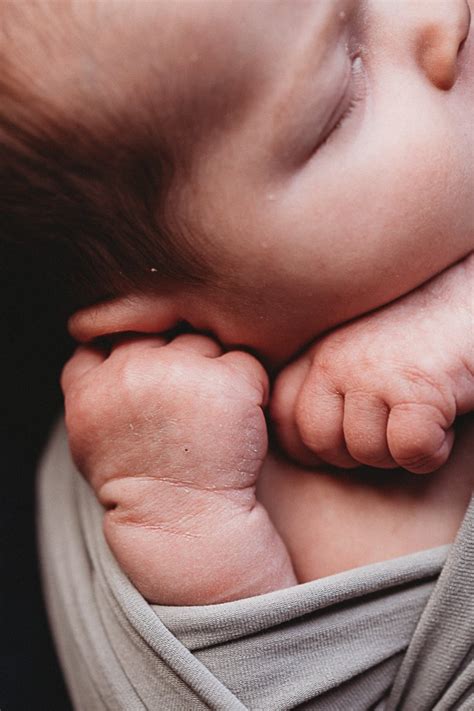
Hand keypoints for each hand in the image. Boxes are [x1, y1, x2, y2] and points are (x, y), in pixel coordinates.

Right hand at [61, 333, 294, 602]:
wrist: (185, 524)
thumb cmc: (141, 481)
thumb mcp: (90, 437)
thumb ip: (92, 386)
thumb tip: (96, 341)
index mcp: (92, 386)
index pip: (104, 334)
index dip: (128, 349)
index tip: (145, 377)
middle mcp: (132, 371)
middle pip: (159, 332)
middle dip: (173, 358)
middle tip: (185, 405)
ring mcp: (181, 373)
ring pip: (202, 342)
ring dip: (212, 369)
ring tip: (210, 416)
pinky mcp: (228, 382)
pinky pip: (243, 360)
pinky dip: (247, 386)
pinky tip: (237, 420)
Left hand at [271, 256, 473, 473]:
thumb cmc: (422, 325)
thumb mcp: (359, 343)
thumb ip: (328, 377)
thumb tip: (307, 436)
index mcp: (318, 348)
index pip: (282, 414)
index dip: (310, 444)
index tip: (345, 444)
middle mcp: (335, 358)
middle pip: (317, 441)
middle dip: (356, 454)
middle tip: (391, 432)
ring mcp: (372, 372)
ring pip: (365, 451)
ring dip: (399, 451)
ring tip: (423, 417)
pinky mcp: (417, 388)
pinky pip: (409, 451)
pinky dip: (432, 452)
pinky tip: (445, 422)